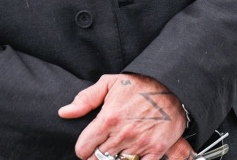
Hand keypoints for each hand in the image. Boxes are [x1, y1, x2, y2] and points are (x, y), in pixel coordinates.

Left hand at [59, 73, 195, 159]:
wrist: (172, 86)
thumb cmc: (139, 84)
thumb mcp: (110, 83)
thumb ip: (85, 99)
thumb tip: (64, 113)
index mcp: (108, 118)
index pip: (84, 149)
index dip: (84, 148)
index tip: (90, 144)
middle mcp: (123, 133)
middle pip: (99, 159)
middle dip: (99, 154)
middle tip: (105, 145)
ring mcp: (140, 143)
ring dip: (116, 158)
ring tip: (120, 147)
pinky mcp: (156, 149)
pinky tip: (133, 154)